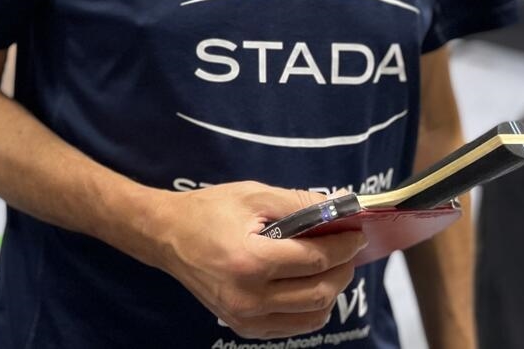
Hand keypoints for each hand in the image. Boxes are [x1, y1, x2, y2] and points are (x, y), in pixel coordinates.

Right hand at [148, 182, 365, 339]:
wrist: (167, 236)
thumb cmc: (209, 210)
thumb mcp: (254, 196)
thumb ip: (299, 203)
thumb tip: (341, 209)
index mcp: (251, 261)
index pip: (316, 260)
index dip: (344, 246)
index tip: (357, 234)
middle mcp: (249, 297)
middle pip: (320, 292)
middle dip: (343, 269)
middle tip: (348, 249)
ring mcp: (246, 318)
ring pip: (313, 315)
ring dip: (331, 290)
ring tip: (330, 266)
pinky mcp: (244, 327)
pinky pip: (293, 325)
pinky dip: (310, 307)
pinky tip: (309, 284)